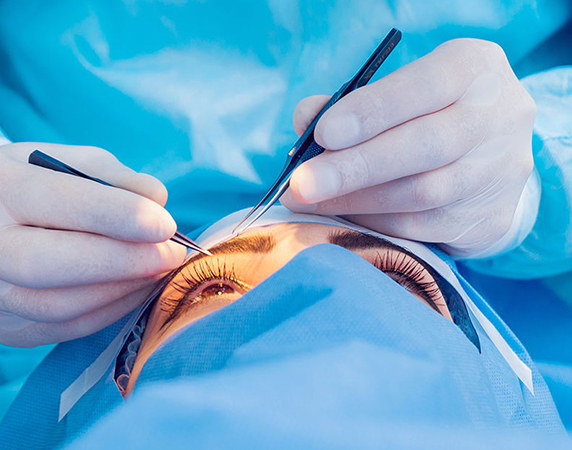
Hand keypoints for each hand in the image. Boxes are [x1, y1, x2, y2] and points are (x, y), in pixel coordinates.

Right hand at [0, 142, 185, 345]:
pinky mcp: (9, 327)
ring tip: (160, 268)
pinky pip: (67, 327)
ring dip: (125, 289)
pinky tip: (139, 287)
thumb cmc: (43, 184)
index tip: (165, 225)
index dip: (118, 216)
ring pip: (62, 306)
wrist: (0, 221)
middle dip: (125, 262)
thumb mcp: (71, 162)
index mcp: (2, 189)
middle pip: (52, 264)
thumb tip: (158, 200)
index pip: (57, 203)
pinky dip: (113, 308)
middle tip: (172, 254)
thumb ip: (114, 176)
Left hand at [283, 39, 535, 257]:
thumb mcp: (402, 89)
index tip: (323, 134)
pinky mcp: (489, 219)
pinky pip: (423, 228)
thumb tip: (305, 118)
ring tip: (310, 203)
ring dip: (357, 201)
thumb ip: (355, 100)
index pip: (424, 86)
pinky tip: (342, 218)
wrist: (494, 155)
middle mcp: (497, 118)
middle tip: (302, 184)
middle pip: (424, 147)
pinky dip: (375, 223)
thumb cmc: (430, 112)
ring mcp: (499, 173)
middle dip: (355, 168)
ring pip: (422, 194)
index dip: (372, 111)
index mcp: (473, 69)